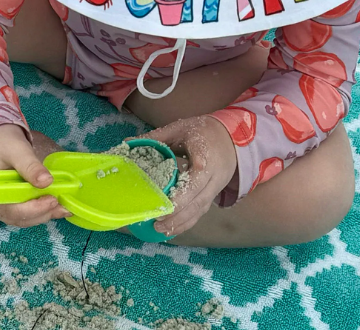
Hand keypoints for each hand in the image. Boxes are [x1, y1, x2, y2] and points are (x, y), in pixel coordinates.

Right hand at [0, 124, 70, 227]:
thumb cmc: (3, 143)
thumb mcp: (17, 149)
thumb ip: (30, 165)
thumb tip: (47, 181)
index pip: (10, 208)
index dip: (32, 209)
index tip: (52, 200)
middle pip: (19, 217)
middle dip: (42, 212)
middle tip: (62, 204)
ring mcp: (2, 207)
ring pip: (25, 218)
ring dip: (45, 214)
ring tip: (64, 206)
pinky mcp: (12, 205)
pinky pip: (27, 214)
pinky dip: (43, 211)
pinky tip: (58, 206)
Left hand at [147, 115, 236, 237]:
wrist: (232, 137)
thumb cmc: (203, 130)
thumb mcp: (180, 128)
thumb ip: (156, 137)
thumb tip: (128, 142)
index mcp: (206, 154)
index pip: (199, 172)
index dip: (187, 188)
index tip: (170, 202)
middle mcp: (214, 175)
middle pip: (199, 198)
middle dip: (179, 213)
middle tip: (158, 223)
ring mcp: (216, 187)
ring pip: (201, 208)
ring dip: (183, 222)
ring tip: (162, 230)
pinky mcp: (214, 193)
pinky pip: (202, 210)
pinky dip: (189, 221)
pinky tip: (174, 228)